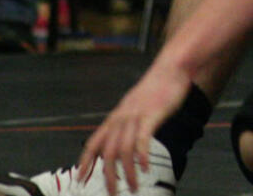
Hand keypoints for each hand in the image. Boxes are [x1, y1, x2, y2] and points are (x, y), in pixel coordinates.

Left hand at [77, 61, 190, 194]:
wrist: (171, 69)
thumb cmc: (156, 88)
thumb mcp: (134, 105)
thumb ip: (126, 122)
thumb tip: (121, 138)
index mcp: (115, 117)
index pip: (93, 142)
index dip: (85, 162)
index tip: (81, 179)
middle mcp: (121, 118)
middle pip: (107, 152)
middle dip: (108, 176)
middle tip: (113, 193)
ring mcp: (135, 116)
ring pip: (124, 150)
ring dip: (127, 172)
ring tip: (132, 187)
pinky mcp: (151, 115)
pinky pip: (142, 140)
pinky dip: (141, 156)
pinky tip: (145, 168)